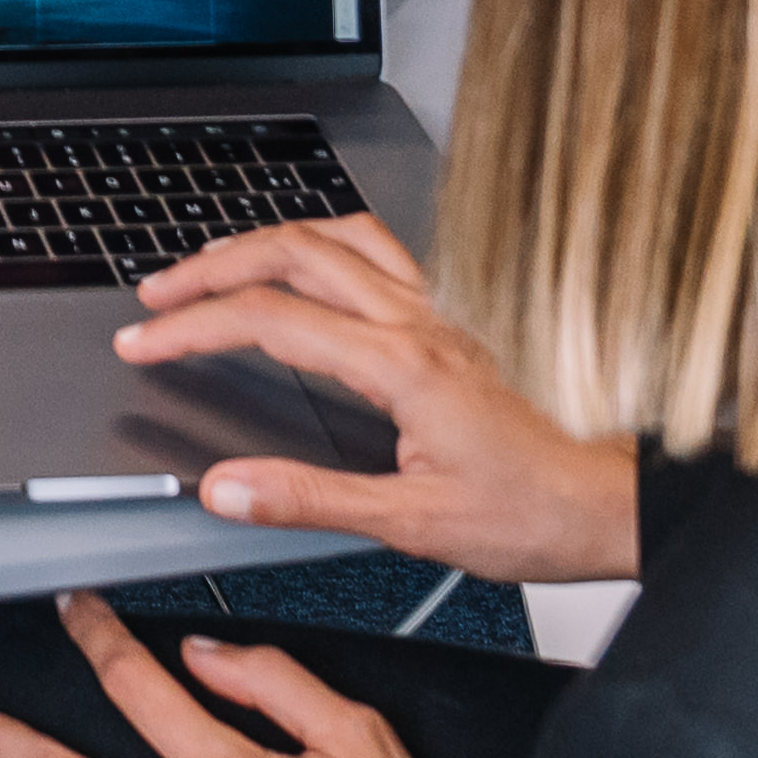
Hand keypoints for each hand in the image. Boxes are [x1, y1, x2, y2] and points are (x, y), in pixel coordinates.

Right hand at [112, 214, 636, 580]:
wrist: (614, 500)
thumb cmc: (533, 514)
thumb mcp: (413, 523)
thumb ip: (310, 499)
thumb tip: (226, 488)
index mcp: (401, 364)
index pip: (269, 320)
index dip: (192, 326)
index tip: (144, 342)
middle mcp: (420, 319)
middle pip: (293, 251)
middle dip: (210, 264)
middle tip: (157, 293)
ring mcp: (442, 309)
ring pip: (337, 234)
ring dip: (265, 240)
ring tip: (216, 265)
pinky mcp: (459, 315)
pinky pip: (380, 248)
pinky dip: (324, 242)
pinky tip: (313, 265)